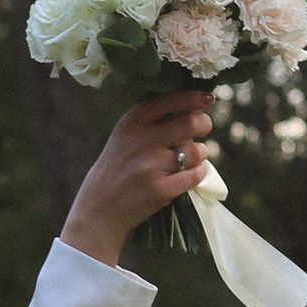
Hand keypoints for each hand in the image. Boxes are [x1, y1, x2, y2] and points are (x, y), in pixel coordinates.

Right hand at [57, 92, 217, 265]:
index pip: (171, 100)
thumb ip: (151, 121)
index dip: (194, 98)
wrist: (99, 209)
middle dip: (204, 124)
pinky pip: (196, 174)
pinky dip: (198, 173)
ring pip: (197, 150)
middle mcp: (142, 140)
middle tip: (204, 128)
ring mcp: (152, 166)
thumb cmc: (117, 169)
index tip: (207, 98)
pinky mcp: (161, 189)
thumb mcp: (124, 136)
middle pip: (191, 123)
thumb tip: (192, 108)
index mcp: (132, 122)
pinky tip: (190, 173)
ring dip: (200, 153)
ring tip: (191, 157)